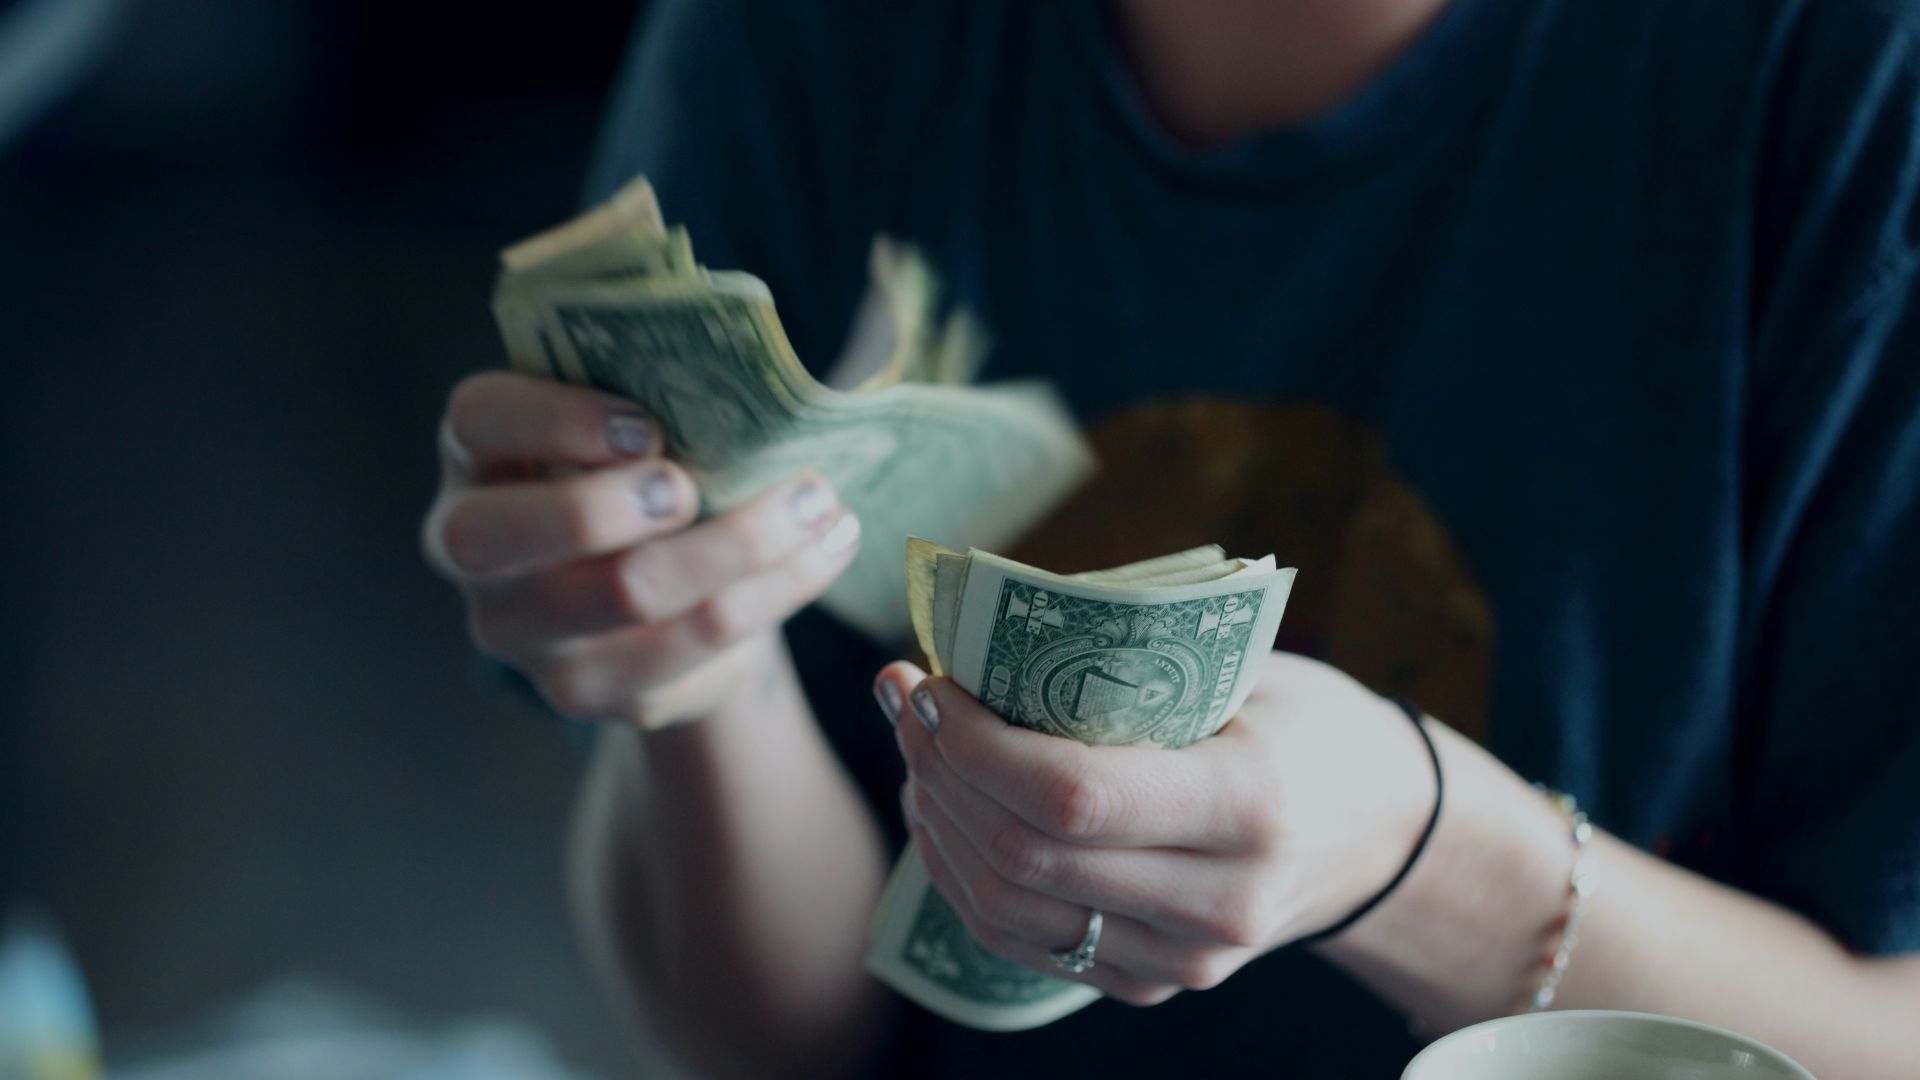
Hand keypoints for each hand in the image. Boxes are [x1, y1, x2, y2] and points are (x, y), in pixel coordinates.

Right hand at [422, 372, 861, 726]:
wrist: (660, 596)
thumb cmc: (640, 476)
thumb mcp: (627, 427)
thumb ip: (650, 394)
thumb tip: (744, 373)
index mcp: (478, 458)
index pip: (478, 420)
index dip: (553, 418)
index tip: (648, 425)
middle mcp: (475, 554)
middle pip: (506, 536)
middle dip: (610, 505)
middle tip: (695, 486)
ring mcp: (528, 635)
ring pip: (627, 593)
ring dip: (740, 543)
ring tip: (817, 502)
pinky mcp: (596, 691)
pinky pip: (696, 644)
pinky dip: (777, 589)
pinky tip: (825, 549)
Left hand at [879, 652, 1435, 1005]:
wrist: (1382, 833)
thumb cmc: (1307, 725)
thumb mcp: (1246, 671)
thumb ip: (1130, 662)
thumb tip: (981, 633)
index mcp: (1248, 805)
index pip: (1071, 795)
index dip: (975, 744)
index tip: (929, 683)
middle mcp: (1218, 902)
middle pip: (1024, 856)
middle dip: (939, 771)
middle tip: (904, 699)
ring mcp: (1185, 959)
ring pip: (1006, 909)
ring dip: (938, 823)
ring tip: (917, 750)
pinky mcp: (1154, 983)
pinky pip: (1023, 942)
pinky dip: (964, 874)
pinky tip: (945, 810)